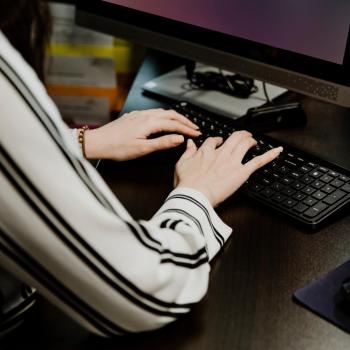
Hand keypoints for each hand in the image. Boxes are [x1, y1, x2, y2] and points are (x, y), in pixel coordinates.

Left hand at [84, 109, 200, 160]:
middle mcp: (145, 115)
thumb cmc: (117, 147)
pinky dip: (165, 116)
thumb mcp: (142, 149)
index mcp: (149, 122)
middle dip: (184, 120)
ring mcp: (139, 114)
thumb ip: (163, 143)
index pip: (174, 124)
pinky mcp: (134, 116)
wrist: (98, 142)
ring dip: (175, 117)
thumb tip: (179, 139)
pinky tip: (164, 121)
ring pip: (162, 112)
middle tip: (194, 127)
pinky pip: (154, 112)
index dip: (187, 129)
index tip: (196, 133)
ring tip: (183, 123)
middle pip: (171, 114)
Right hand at [174, 131, 282, 206]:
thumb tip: (190, 144)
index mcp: (206, 152)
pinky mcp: (241, 172)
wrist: (194, 195)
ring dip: (251, 140)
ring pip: (245, 144)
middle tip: (243, 136)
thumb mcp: (181, 165)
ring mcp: (232, 161)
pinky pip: (258, 161)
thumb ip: (187, 152)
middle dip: (240, 135)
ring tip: (253, 141)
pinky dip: (270, 155)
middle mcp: (221, 153)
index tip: (219, 142)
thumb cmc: (186, 184)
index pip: (213, 141)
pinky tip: (278, 150)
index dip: (217, 140)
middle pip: (234, 138)